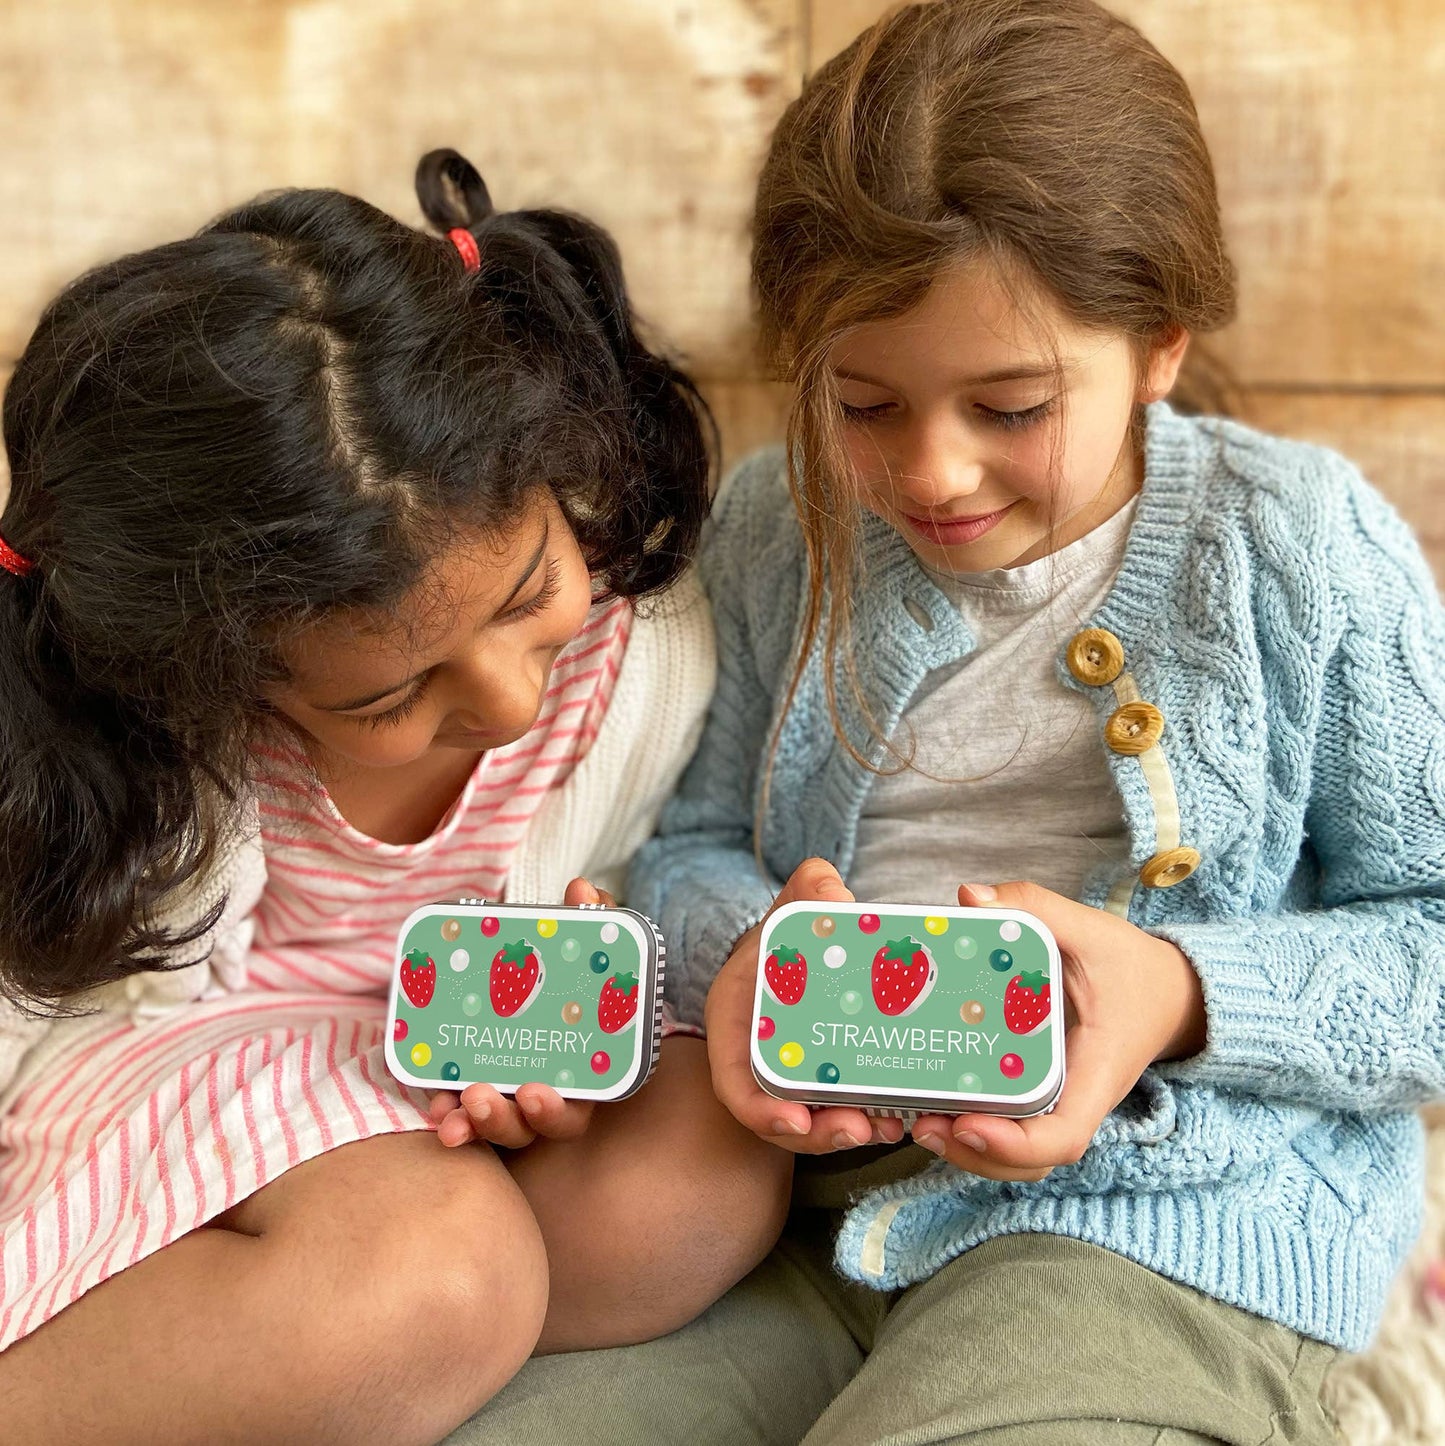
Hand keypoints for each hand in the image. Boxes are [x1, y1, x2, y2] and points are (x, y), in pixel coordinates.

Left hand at [428, 875, 611, 1148]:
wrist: (532, 968)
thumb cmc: (569, 968)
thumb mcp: (580, 943)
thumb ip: (589, 919)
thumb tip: (581, 890)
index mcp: (582, 1071)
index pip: (576, 1107)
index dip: (555, 1111)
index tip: (532, 1093)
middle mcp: (548, 1095)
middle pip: (529, 1127)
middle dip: (505, 1120)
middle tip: (479, 1096)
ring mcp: (511, 1097)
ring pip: (496, 1126)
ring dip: (474, 1122)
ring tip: (453, 1108)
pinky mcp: (477, 1090)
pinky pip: (463, 1111)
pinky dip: (448, 1112)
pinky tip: (433, 1107)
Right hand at [706, 857, 905, 1154]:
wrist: (802, 948)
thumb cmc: (786, 932)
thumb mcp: (791, 905)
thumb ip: (808, 888)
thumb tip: (833, 892)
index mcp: (736, 1026)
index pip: (735, 1084)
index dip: (761, 1109)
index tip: (795, 1120)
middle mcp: (759, 1062)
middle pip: (780, 1116)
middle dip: (817, 1133)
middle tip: (858, 1128)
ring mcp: (794, 1077)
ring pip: (816, 1121)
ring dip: (849, 1132)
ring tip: (887, 1128)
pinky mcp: (827, 1081)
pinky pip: (843, 1110)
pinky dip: (868, 1119)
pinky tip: (900, 1117)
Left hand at [909, 880, 1206, 1181]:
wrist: (1169, 993)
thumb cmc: (1134, 968)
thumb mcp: (1092, 930)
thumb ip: (1035, 907)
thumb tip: (969, 897)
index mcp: (1097, 1072)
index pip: (1064, 1136)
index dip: (1014, 1144)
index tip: (967, 1125)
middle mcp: (1077, 1099)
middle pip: (1028, 1161)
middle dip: (973, 1155)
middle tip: (920, 1122)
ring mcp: (1059, 1102)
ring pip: (1016, 1156)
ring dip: (966, 1151)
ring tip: (916, 1120)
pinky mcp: (1043, 1093)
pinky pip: (1010, 1128)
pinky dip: (972, 1128)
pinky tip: (930, 1102)